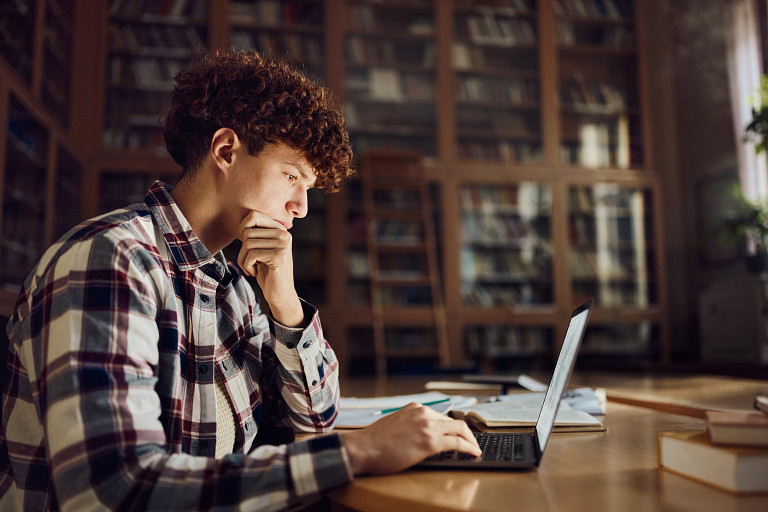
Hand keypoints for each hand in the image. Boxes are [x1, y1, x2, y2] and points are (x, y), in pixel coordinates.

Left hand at [237, 210, 303, 325]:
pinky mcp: (279, 256)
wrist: (280, 294)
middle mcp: (284, 234)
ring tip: (250, 268)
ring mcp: (283, 245)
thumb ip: (256, 234)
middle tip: (248, 262)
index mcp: (280, 229)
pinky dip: (247, 265)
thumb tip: (242, 222)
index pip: (253, 215)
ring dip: (243, 259)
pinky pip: (251, 254)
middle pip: (248, 232)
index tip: (246, 246)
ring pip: (248, 243)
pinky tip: (254, 272)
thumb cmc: (267, 271)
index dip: (242, 228)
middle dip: (242, 250)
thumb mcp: (261, 249)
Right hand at [340, 403, 481, 474]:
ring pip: (460, 429)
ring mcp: (427, 426)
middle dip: (466, 433)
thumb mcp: (395, 424)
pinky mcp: (429, 442)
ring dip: (471, 440)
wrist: (363, 448)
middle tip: (472, 443)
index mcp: (414, 408)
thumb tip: (421, 435)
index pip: (442, 416)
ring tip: (475, 449)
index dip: (454, 426)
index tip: (460, 434)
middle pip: (454, 421)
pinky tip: (473, 453)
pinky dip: (468, 447)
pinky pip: (457, 443)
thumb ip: (410, 425)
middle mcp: (423, 413)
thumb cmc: (374, 441)